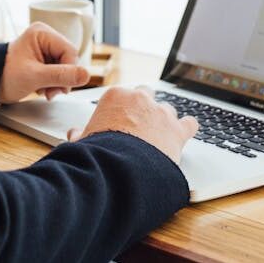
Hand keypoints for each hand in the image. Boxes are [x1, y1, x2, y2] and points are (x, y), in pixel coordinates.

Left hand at [0, 22, 89, 103]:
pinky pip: (59, 70)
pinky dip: (53, 82)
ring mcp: (45, 48)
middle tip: (52, 92)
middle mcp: (45, 37)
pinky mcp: (44, 59)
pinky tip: (43, 88)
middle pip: (69, 59)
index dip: (70, 71)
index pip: (69, 51)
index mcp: (42, 33)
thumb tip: (87, 75)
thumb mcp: (35, 77)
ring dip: (58, 82)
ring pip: (65, 67)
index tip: (62, 88)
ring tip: (45, 91)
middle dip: (62, 78)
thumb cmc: (5, 76)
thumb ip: (61, 75)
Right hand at [67, 86, 197, 163]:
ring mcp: (160, 113)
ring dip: (164, 120)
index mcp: (115, 96)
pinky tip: (185, 132)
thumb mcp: (83, 141)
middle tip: (140, 124)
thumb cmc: (98, 153)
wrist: (119, 168)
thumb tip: (73, 134)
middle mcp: (140, 98)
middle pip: (146, 94)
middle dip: (144, 107)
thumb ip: (80, 134)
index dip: (122, 109)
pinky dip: (187, 128)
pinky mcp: (177, 130)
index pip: (122, 95)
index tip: (120, 120)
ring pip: (168, 109)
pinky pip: (189, 123)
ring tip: (160, 135)